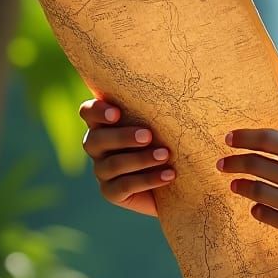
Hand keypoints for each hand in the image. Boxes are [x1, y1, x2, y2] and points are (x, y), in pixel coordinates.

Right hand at [79, 98, 175, 217]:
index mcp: (107, 123)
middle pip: (96, 140)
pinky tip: (169, 175)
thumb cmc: (177, 140)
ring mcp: (103, 171)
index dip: (97, 111)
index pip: (89, 112)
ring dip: (140, 159)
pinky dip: (148, 179)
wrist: (183, 180)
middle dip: (122, 137)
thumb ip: (168, 107)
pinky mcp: (112, 192)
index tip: (117, 113)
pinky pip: (124, 186)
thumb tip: (189, 84)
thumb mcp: (172, 123)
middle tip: (149, 136)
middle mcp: (99, 147)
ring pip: (112, 164)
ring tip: (165, 155)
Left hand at [219, 129, 277, 258]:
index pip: (272, 140)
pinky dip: (257, 209)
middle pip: (259, 165)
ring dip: (241, 186)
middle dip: (234, 162)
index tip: (229, 138)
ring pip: (258, 192)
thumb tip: (271, 145)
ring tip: (235, 185)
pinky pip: (269, 217)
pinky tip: (256, 206)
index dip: (245, 137)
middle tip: (223, 163)